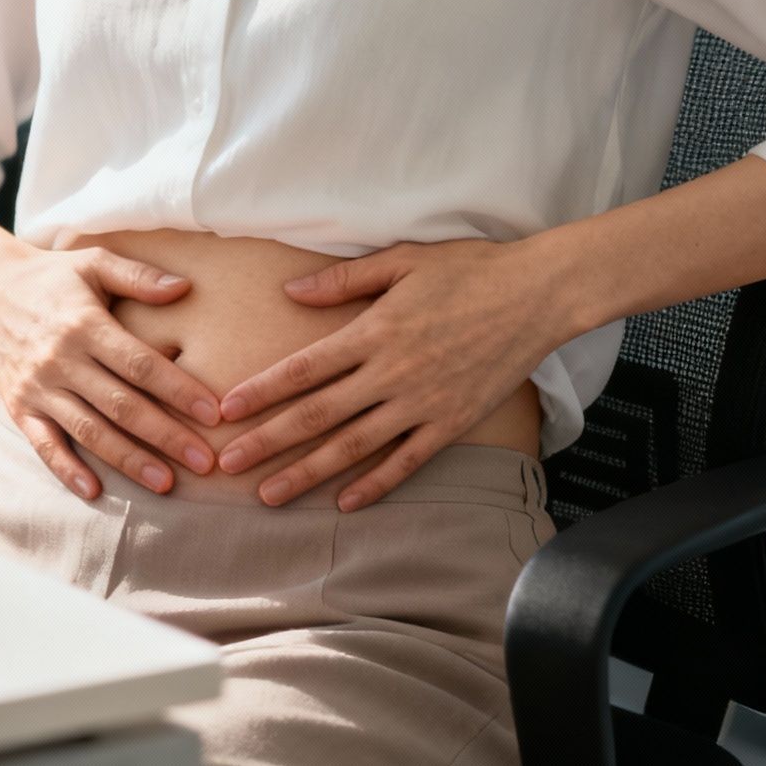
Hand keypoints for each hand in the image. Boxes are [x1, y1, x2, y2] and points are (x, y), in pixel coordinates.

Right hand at [0, 243, 224, 498]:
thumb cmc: (49, 275)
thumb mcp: (92, 262)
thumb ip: (137, 276)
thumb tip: (184, 287)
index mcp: (84, 325)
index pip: (139, 364)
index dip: (178, 390)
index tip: (214, 412)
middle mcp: (61, 360)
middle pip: (121, 405)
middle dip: (166, 436)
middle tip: (206, 461)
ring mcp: (38, 387)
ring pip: (89, 431)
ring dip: (129, 459)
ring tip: (166, 483)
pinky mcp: (19, 406)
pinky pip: (44, 444)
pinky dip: (66, 470)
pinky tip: (94, 490)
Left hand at [211, 238, 576, 510]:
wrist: (541, 294)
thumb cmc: (471, 270)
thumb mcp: (402, 261)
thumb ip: (343, 281)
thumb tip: (290, 291)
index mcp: (373, 332)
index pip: (303, 369)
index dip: (261, 392)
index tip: (225, 410)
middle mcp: (392, 373)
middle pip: (316, 415)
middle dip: (267, 442)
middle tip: (226, 465)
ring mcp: (423, 403)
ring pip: (353, 446)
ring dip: (307, 473)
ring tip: (268, 495)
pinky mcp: (453, 422)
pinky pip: (407, 461)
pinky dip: (375, 484)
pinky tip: (345, 504)